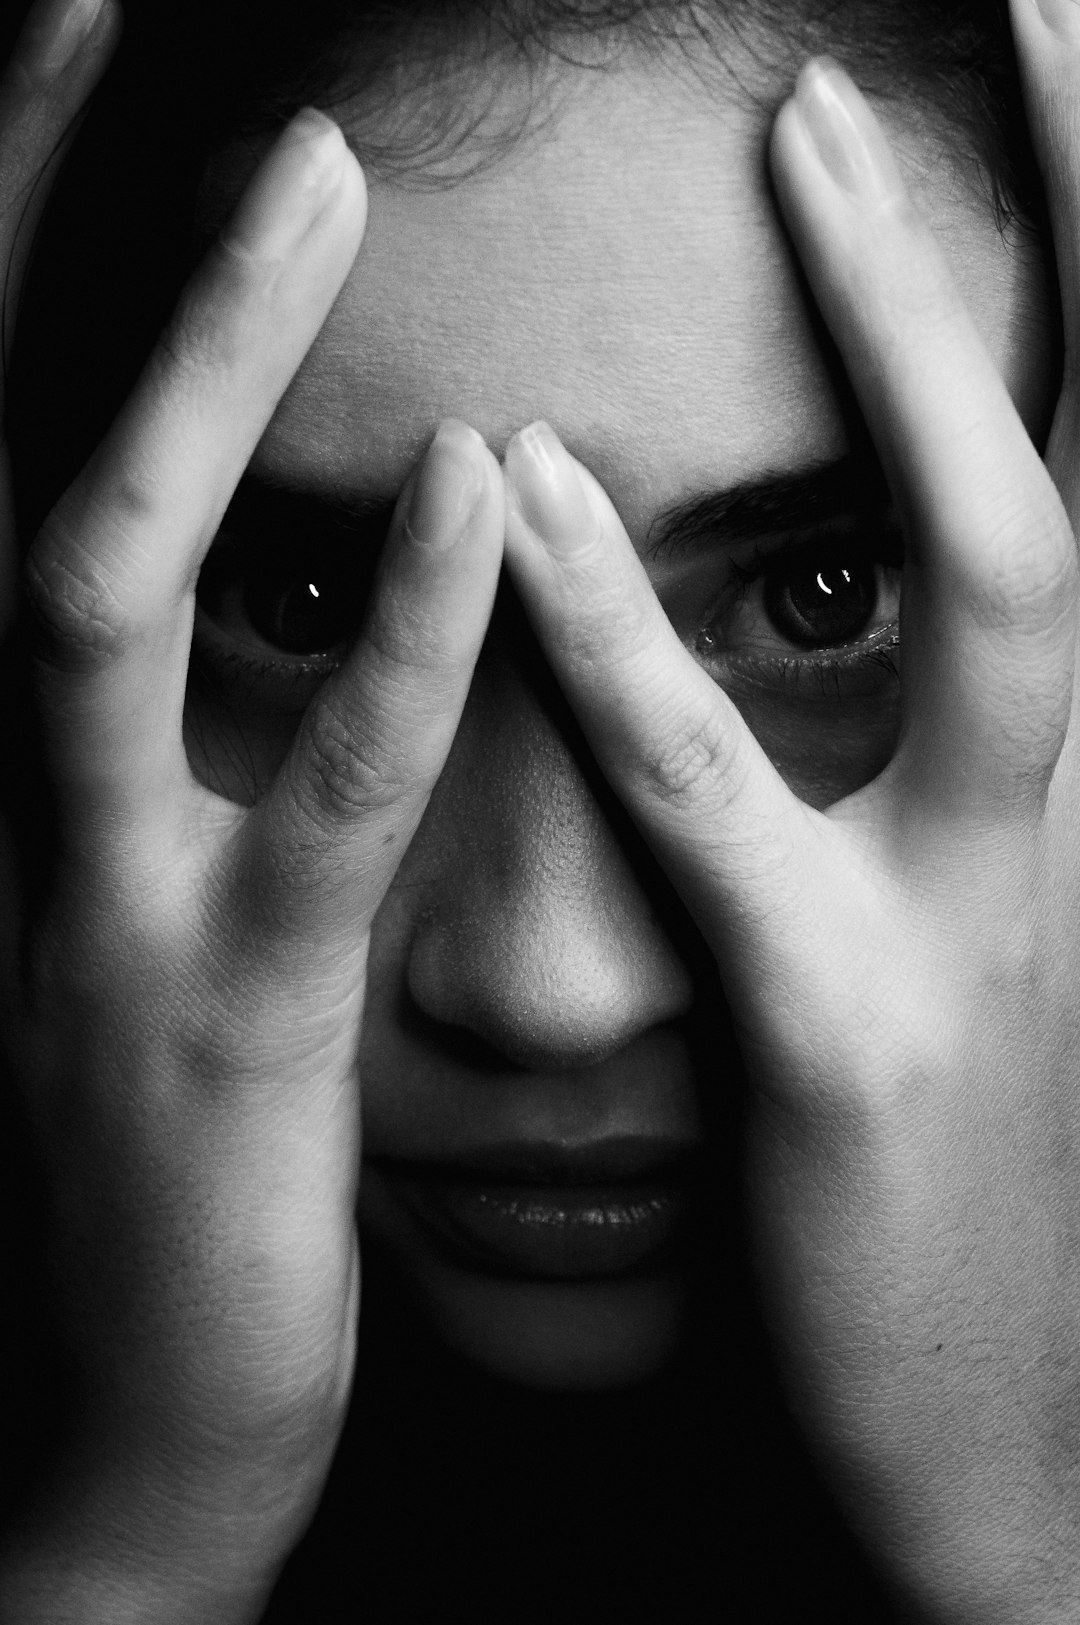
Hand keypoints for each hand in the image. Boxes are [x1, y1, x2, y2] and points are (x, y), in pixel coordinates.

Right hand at [0, 3, 503, 1618]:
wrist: (131, 1420)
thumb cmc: (181, 1156)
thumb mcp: (183, 926)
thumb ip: (224, 767)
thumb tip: (318, 614)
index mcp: (34, 779)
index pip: (21, 466)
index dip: (35, 260)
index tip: (96, 54)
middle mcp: (21, 806)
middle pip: (15, 463)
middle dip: (62, 241)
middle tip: (113, 6)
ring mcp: (94, 911)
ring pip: (98, 594)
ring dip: (197, 375)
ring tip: (312, 175)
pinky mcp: (221, 1034)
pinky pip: (310, 808)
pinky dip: (396, 648)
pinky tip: (481, 491)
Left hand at [501, 9, 1079, 1619]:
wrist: (1023, 1419)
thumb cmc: (973, 1153)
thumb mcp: (976, 927)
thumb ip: (938, 763)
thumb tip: (888, 594)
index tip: (1061, 41)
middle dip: (1076, 219)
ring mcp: (1000, 913)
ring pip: (993, 580)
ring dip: (908, 347)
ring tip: (804, 128)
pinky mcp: (861, 1043)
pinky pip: (734, 803)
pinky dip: (634, 651)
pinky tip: (532, 501)